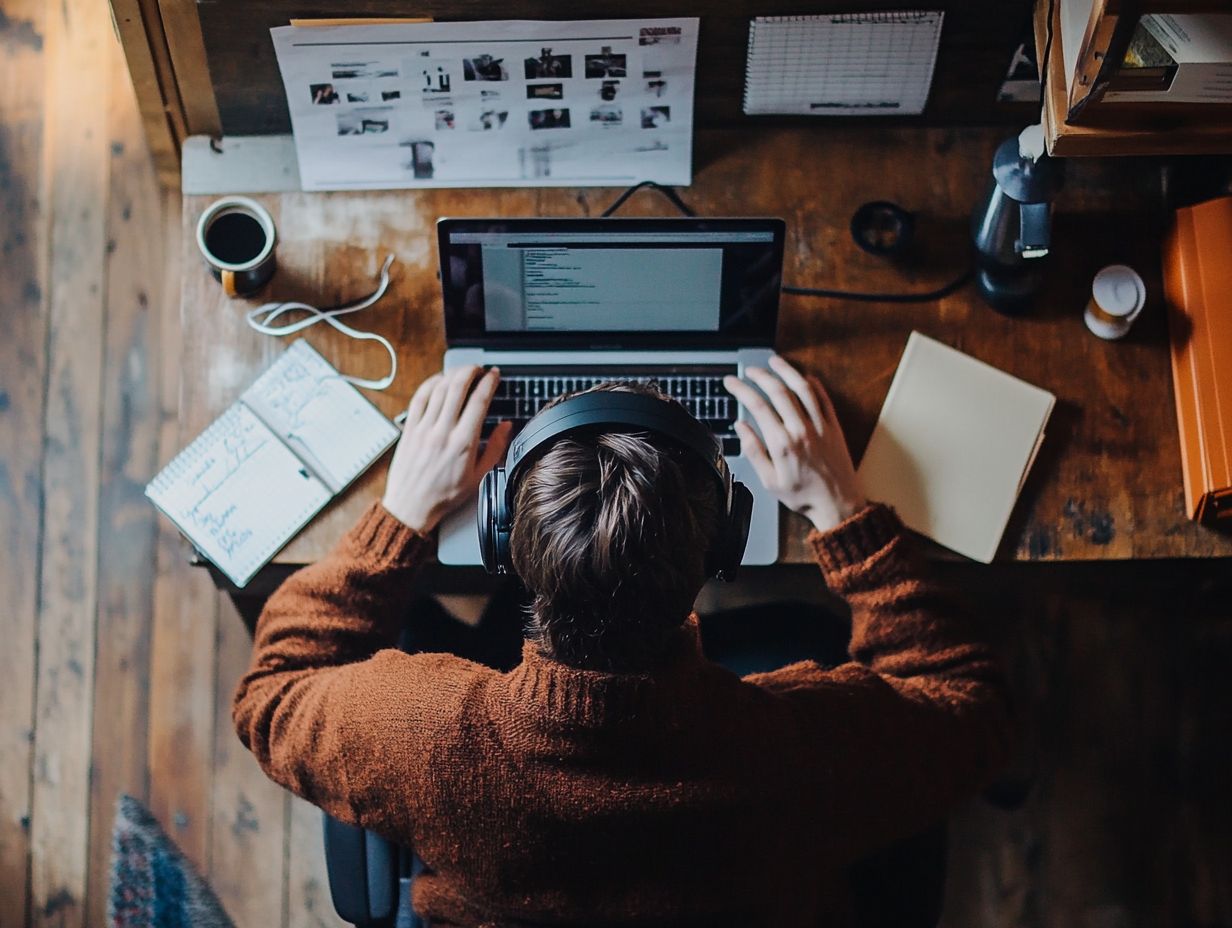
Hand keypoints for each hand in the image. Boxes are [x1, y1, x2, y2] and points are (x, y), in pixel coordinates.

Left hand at [382, 366, 512, 533]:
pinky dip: (430, 384)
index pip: (479, 401)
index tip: (494, 375)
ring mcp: (424, 429)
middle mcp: (443, 432)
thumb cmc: (444, 495)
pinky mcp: (409, 429)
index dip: (489, 382)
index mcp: (463, 444)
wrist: (411, 506)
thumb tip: (507, 427)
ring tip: (462, 372)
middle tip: (479, 369)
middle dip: (471, 371)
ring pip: (438, 389)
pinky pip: (419, 398)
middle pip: (457, 388)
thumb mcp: (478, 477)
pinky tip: (439, 381)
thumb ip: (496, 449)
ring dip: (452, 374)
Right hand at [723, 355, 865, 532]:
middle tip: (749, 370)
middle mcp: (800, 430)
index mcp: (781, 443)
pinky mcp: (834, 426)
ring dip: (786, 371)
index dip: (741, 390)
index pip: (757, 406)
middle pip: (778, 391)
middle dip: (760, 376)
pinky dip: (813, 384)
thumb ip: (754, 451)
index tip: (731, 382)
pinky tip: (804, 376)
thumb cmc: (802, 495)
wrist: (836, 503)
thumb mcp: (769, 481)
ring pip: (801, 388)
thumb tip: (741, 427)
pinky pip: (823, 398)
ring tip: (774, 362)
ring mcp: (819, 426)